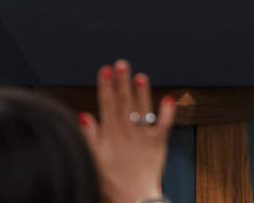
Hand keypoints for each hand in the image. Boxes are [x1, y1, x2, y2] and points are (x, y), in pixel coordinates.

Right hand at [80, 60, 175, 202]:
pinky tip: (168, 98)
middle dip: (122, 81)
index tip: (105, 70)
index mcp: (111, 133)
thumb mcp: (93, 158)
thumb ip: (89, 136)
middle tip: (122, 64)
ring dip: (142, 92)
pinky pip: (164, 125)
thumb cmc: (112, 180)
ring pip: (142, 108)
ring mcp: (144, 136)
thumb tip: (85, 115)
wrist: (134, 198)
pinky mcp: (158, 143)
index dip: (106, 85)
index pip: (107, 103)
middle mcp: (128, 131)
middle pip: (124, 101)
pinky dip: (167, 112)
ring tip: (140, 76)